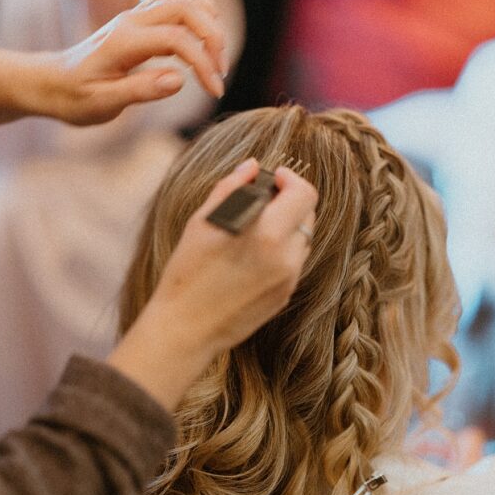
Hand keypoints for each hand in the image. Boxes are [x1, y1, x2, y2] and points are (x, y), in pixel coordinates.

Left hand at [42, 0, 227, 123]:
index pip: (177, 39)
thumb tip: (180, 80)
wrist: (52, 84)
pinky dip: (196, 11)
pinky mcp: (139, 19)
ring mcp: (134, 16)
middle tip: (220, 72)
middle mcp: (131, 21)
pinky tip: (200, 39)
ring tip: (215, 55)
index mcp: (124, 42)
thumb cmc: (76, 99)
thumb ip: (141, 90)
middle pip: (186, 8)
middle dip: (213, 37)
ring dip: (208, 20)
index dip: (203, 62)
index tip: (214, 90)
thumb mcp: (104, 103)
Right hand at [108, 160, 317, 411]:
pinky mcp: (285, 295)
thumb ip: (231, 189)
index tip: (274, 177)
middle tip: (264, 198)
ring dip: (288, 225)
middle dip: (290, 200)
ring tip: (257, 227)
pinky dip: (282, 248)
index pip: (304, 194)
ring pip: (304, 238)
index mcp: (266, 234)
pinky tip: (254, 254)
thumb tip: (251, 166)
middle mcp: (285, 257)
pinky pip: (295, 261)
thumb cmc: (187, 274)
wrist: (186, 328)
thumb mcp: (202, 223)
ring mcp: (288, 279)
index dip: (291, 179)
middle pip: (308, 214)